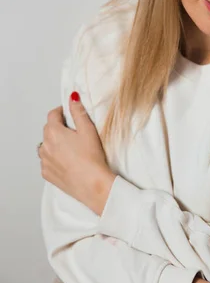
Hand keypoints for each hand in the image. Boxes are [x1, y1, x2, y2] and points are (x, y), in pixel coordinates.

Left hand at [38, 91, 115, 214]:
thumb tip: (72, 98)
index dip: (61, 111)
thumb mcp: (88, 129)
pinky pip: (47, 161)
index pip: (52, 115)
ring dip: (54, 143)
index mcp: (54, 132)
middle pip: (48, 130)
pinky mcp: (47, 174)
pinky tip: (68, 161)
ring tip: (71, 148)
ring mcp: (44, 161)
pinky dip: (54, 158)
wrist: (92, 184)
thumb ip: (78, 111)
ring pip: (46, 146)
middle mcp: (45, 146)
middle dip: (58, 127)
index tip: (69, 113)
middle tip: (74, 131)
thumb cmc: (91, 157)